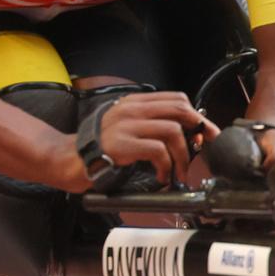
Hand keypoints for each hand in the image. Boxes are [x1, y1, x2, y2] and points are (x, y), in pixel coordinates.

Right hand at [64, 92, 218, 190]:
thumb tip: (186, 135)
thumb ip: (150, 126)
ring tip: (178, 171)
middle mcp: (131, 110)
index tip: (207, 132)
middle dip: (198, 130)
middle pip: (179, 110)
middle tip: (201, 149)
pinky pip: (158, 151)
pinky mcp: (122, 144)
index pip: (176, 99)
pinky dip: (166, 166)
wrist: (68, 159)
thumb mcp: (125, 128)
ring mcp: (126, 126)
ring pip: (172, 132)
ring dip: (182, 155)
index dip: (196, 116)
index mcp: (134, 103)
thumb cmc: (99, 149)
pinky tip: (162, 176)